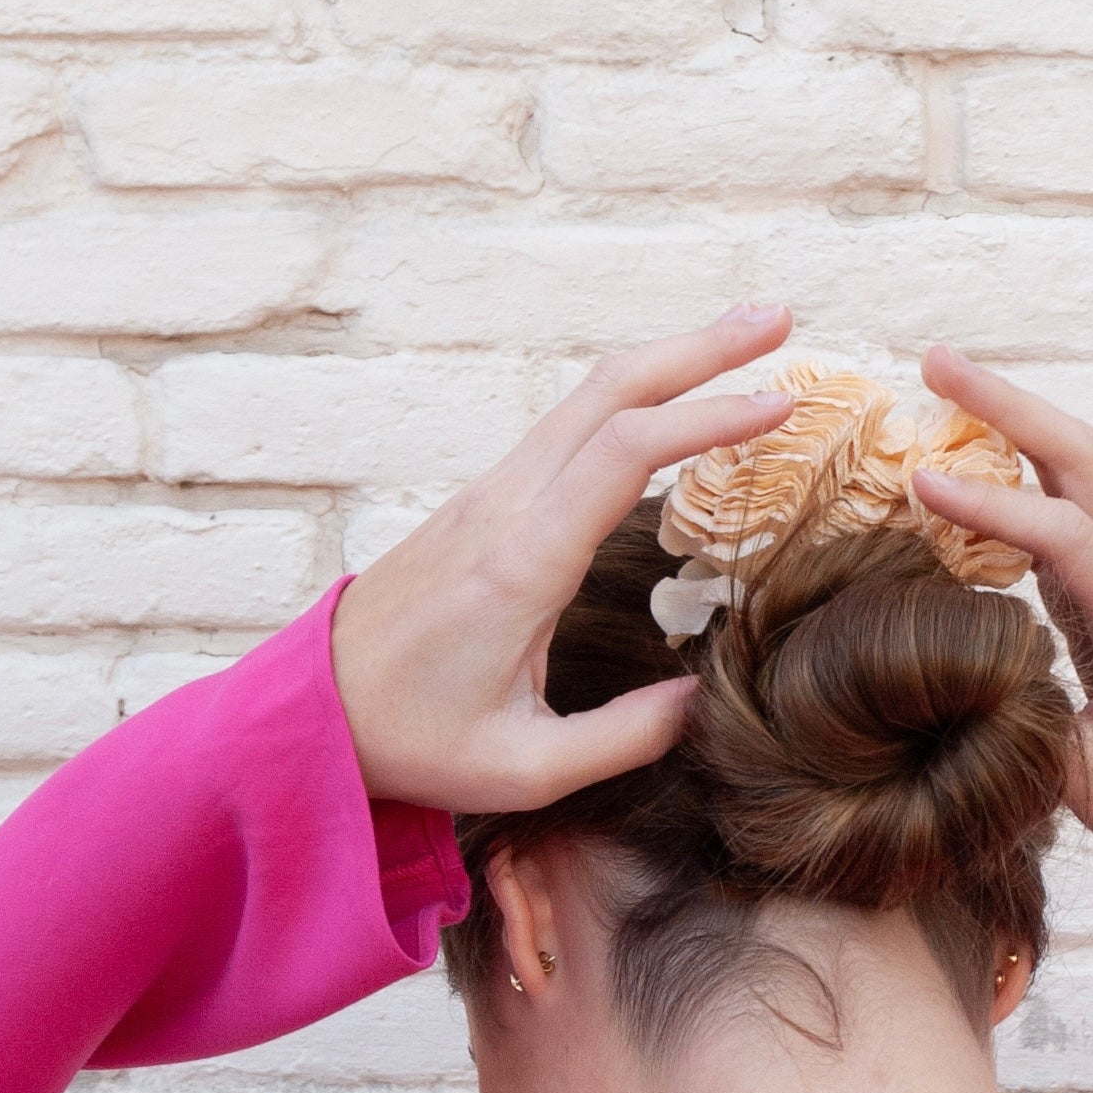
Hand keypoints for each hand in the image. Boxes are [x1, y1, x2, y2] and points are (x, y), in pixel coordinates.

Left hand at [330, 309, 793, 810]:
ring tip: (744, 350)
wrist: (312, 707)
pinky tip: (671, 410)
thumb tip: (700, 699)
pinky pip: (565, 430)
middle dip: (699, 350)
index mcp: (519, 563)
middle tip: (780, 324)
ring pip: (585, 399)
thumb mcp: (525, 768)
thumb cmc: (412, 741)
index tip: (778, 407)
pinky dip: (631, 401)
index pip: (625, 452)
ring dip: (667, 364)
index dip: (707, 418)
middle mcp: (502, 508)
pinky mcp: (481, 505)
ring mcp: (487, 496)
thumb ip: (623, 738)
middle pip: (608, 391)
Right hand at [910, 348, 1092, 868]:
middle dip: (1008, 404)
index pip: (1065, 537)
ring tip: (938, 384)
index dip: (992, 507)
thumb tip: (969, 697)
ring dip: (1010, 419)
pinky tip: (960, 460)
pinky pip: (1061, 504)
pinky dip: (1012, 468)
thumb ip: (1041, 742)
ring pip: (1074, 467)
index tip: (918, 485)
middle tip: (932, 360)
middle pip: (1080, 458)